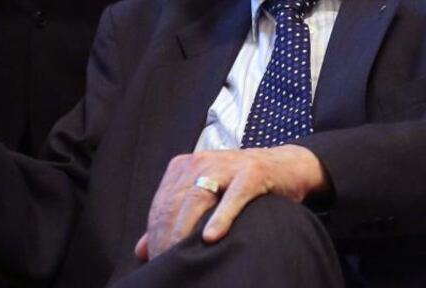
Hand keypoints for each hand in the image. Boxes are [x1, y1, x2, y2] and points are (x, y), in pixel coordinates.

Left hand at [134, 145, 327, 261]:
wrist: (284, 166)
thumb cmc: (239, 185)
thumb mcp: (204, 196)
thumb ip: (173, 220)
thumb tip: (141, 250)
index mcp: (183, 167)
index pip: (160, 204)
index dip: (154, 234)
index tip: (154, 260)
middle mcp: (200, 162)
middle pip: (174, 203)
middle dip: (166, 236)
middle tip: (166, 263)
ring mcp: (226, 166)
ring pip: (196, 199)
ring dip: (185, 231)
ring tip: (180, 257)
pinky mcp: (251, 174)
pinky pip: (232, 197)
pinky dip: (221, 217)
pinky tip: (211, 237)